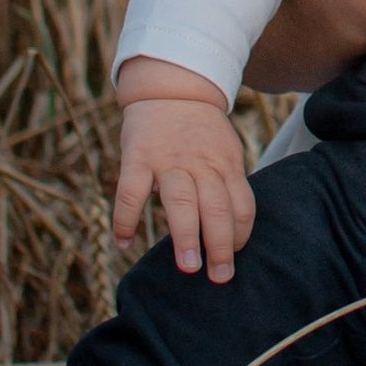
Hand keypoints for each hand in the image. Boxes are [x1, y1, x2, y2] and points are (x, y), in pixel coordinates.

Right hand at [113, 69, 254, 280]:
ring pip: (181, 201)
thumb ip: (227, 187)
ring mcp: (169, 160)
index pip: (242, 204)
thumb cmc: (201, 133)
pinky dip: (125, 218)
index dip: (241, 234)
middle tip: (219, 277)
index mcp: (226, 164)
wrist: (172, 89)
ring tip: (187, 266)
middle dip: (220, 245)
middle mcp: (201, 164)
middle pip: (217, 207)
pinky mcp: (138, 157)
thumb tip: (230, 235)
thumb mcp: (225, 152)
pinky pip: (130, 191)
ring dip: (185, 235)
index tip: (234, 258)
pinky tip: (123, 243)